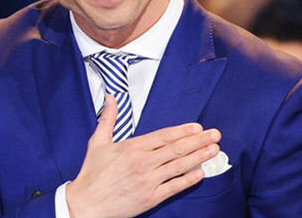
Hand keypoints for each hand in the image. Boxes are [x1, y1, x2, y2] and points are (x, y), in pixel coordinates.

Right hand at [66, 95, 220, 217]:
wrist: (86, 204)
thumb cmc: (92, 173)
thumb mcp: (98, 141)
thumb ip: (108, 118)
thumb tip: (110, 98)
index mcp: (132, 147)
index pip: (164, 136)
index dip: (183, 131)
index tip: (198, 127)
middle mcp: (143, 162)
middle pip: (176, 149)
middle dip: (199, 141)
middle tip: (215, 134)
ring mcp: (148, 180)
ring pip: (179, 166)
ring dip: (199, 157)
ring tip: (214, 150)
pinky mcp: (150, 197)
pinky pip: (174, 187)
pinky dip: (188, 179)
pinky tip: (200, 173)